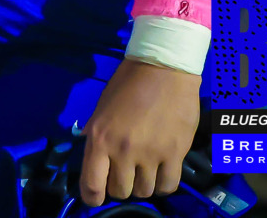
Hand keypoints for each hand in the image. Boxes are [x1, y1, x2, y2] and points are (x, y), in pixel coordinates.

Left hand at [79, 58, 200, 204]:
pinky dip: (163, 184)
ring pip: (144, 191)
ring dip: (142, 184)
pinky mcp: (174, 154)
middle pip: (120, 191)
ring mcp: (150, 154)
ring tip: (144, 170)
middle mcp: (122, 151)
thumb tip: (92, 156)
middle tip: (125, 173)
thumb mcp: (102, 108)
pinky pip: (168, 186)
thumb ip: (96, 135)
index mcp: (99, 138)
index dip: (92, 197)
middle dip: (120, 186)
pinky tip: (161, 173)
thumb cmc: (129, 84)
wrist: (164, 68)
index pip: (92, 184)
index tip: (96, 198)